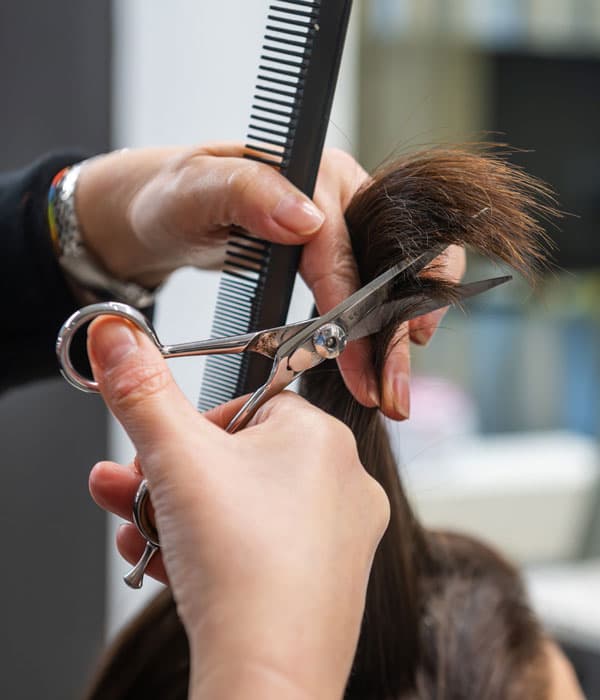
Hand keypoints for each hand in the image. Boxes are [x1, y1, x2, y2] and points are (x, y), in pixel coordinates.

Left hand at [77, 144, 464, 417]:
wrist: (165, 212)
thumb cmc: (174, 197)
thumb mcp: (195, 189)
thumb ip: (248, 193)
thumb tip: (306, 220)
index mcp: (319, 173)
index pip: (346, 248)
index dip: (355, 309)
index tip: (355, 360)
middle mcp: (342, 195)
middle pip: (390, 265)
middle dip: (394, 330)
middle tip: (388, 388)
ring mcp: (343, 225)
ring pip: (393, 280)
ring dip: (395, 334)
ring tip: (390, 384)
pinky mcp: (336, 251)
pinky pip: (372, 289)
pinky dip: (379, 326)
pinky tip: (378, 358)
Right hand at [87, 316, 389, 698]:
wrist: (267, 676)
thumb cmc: (241, 566)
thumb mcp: (175, 458)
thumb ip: (142, 390)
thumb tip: (119, 336)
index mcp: (320, 438)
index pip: (246, 407)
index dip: (191, 431)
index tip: (159, 454)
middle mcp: (343, 482)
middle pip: (239, 461)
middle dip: (170, 476)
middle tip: (132, 492)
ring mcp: (341, 535)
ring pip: (245, 507)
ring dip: (181, 514)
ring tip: (137, 532)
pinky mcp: (327, 579)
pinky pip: (263, 546)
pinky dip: (215, 549)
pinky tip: (170, 565)